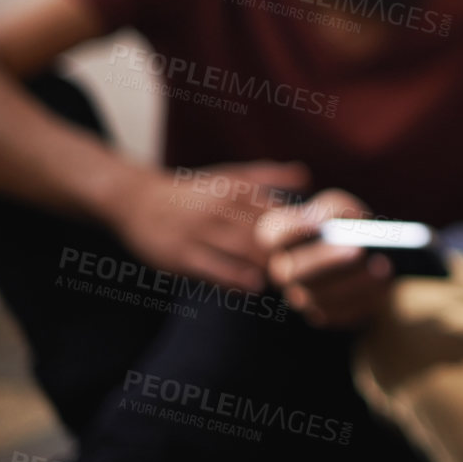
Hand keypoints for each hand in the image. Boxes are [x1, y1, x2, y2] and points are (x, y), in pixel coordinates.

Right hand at [110, 161, 309, 292]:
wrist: (136, 201)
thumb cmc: (193, 192)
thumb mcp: (227, 177)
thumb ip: (268, 177)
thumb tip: (306, 174)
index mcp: (235, 189)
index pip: (281, 212)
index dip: (305, 232)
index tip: (325, 247)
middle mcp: (219, 208)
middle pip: (268, 234)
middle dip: (293, 254)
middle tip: (315, 272)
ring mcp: (198, 233)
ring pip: (246, 253)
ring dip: (271, 269)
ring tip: (291, 282)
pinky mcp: (180, 257)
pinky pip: (216, 272)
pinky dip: (239, 281)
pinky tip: (256, 286)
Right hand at [257, 189, 394, 328]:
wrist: (368, 259)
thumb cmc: (348, 226)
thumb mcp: (342, 208)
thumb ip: (334, 208)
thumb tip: (328, 223)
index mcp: (281, 238)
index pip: (271, 235)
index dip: (292, 230)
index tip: (320, 225)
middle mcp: (285, 270)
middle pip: (295, 271)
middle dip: (327, 260)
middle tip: (358, 250)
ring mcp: (302, 296)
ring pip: (320, 297)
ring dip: (355, 282)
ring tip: (382, 267)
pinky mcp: (325, 314)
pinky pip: (341, 313)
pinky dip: (365, 298)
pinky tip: (384, 283)